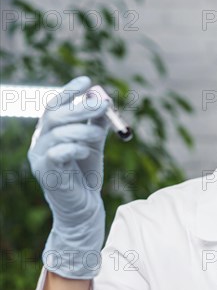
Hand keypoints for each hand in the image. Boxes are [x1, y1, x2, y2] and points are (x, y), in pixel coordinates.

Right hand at [27, 76, 110, 278]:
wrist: (84, 209)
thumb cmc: (87, 176)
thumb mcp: (93, 145)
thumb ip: (96, 125)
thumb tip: (104, 101)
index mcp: (50, 131)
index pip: (56, 104)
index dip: (70, 91)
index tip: (88, 80)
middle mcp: (40, 141)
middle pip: (55, 115)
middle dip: (81, 107)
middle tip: (104, 104)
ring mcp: (40, 157)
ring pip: (58, 133)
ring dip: (83, 129)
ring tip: (100, 135)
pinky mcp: (46, 174)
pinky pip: (57, 154)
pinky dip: (74, 148)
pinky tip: (86, 152)